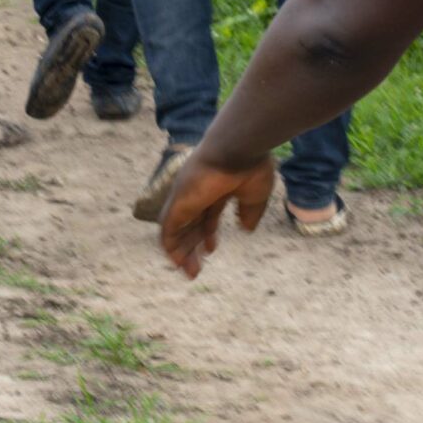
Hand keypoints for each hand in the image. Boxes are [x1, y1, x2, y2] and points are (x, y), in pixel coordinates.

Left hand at [158, 148, 275, 278]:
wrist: (238, 150)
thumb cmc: (250, 167)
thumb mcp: (254, 196)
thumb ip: (250, 212)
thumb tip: (245, 229)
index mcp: (216, 188)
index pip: (206, 214)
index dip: (207, 233)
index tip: (210, 250)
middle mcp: (198, 193)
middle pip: (191, 224)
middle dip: (192, 246)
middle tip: (196, 269)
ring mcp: (186, 197)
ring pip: (177, 229)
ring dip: (181, 251)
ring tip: (190, 272)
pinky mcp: (178, 203)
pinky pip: (167, 229)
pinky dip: (170, 246)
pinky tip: (177, 261)